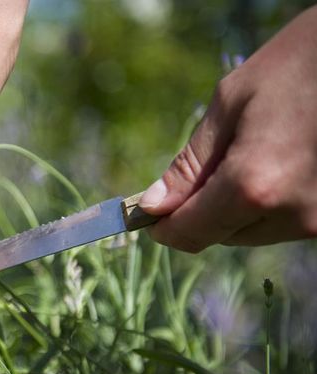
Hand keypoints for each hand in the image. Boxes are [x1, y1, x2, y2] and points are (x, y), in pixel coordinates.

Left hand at [139, 6, 316, 251]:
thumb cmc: (298, 62)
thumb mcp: (231, 103)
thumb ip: (190, 163)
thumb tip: (152, 205)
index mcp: (255, 185)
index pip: (190, 232)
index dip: (163, 226)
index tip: (148, 213)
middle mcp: (292, 214)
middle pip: (222, 235)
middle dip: (202, 209)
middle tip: (209, 164)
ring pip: (254, 231)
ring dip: (238, 206)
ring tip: (256, 150)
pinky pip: (285, 222)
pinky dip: (270, 201)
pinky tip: (279, 159)